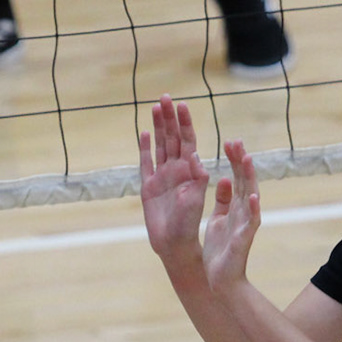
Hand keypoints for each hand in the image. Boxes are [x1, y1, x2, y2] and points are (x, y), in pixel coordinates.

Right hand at [139, 95, 211, 268]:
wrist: (173, 244)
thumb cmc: (188, 225)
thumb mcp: (196, 201)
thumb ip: (196, 179)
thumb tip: (194, 157)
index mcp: (191, 171)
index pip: (188, 141)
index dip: (185, 123)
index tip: (182, 105)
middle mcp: (177, 170)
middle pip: (173, 138)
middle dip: (170, 117)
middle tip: (166, 97)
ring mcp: (162, 177)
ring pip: (160, 145)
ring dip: (158, 126)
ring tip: (155, 106)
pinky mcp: (149, 187)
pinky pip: (146, 163)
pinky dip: (145, 148)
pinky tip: (145, 133)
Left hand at [202, 139, 260, 293]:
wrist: (221, 279)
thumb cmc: (220, 251)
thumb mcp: (218, 219)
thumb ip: (224, 201)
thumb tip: (226, 179)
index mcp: (235, 207)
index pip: (237, 178)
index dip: (234, 160)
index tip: (230, 142)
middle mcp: (244, 212)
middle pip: (244, 181)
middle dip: (240, 161)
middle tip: (236, 141)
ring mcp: (245, 224)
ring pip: (250, 196)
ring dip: (249, 178)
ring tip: (247, 159)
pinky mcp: (244, 238)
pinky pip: (250, 221)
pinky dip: (252, 208)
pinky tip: (253, 196)